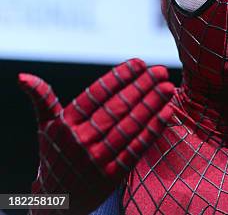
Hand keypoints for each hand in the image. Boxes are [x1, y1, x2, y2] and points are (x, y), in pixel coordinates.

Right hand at [19, 59, 174, 214]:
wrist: (58, 201)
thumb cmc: (56, 154)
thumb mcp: (46, 127)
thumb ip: (42, 99)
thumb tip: (23, 76)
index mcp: (66, 124)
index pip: (96, 95)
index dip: (119, 77)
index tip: (139, 63)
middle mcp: (80, 140)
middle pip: (117, 108)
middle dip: (141, 87)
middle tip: (160, 70)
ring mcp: (97, 158)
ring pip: (129, 125)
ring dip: (151, 104)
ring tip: (168, 87)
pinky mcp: (113, 175)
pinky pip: (137, 147)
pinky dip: (153, 129)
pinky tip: (166, 112)